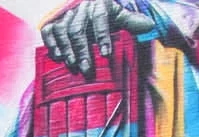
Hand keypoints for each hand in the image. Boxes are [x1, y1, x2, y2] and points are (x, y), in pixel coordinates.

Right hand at [40, 0, 155, 73]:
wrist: (90, 8)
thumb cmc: (108, 16)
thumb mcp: (121, 16)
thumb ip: (132, 21)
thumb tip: (149, 26)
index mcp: (98, 5)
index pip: (100, 18)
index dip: (102, 35)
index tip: (106, 54)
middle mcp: (80, 8)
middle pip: (77, 29)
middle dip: (82, 50)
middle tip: (86, 69)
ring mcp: (65, 15)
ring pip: (62, 30)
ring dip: (66, 49)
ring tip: (72, 64)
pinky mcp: (54, 22)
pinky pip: (48, 31)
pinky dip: (51, 43)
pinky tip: (57, 56)